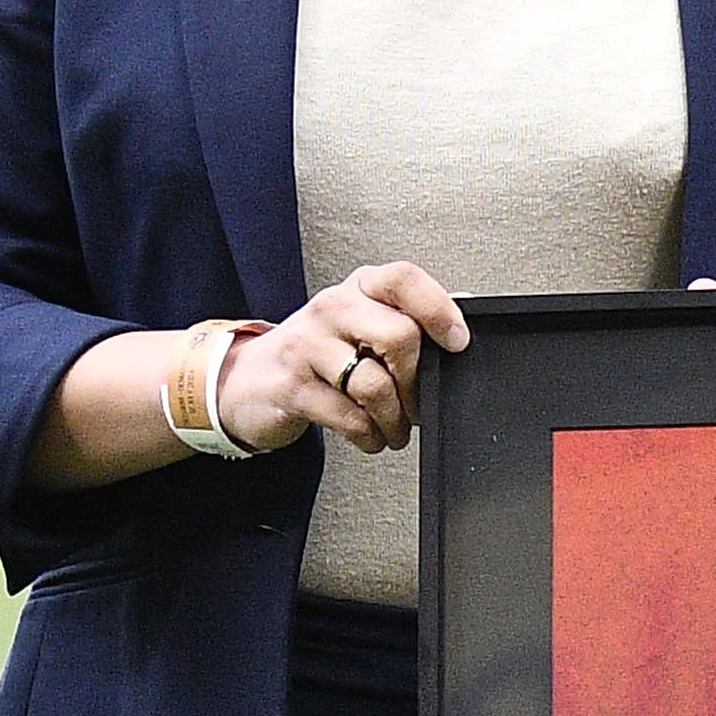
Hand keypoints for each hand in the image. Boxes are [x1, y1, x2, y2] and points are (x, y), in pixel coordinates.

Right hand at [213, 260, 468, 458]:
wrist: (250, 379)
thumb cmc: (320, 351)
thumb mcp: (363, 323)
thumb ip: (409, 315)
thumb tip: (465, 306)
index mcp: (359, 288)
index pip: (404, 279)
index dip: (439, 310)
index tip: (457, 343)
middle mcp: (332, 309)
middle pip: (399, 337)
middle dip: (418, 383)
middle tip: (417, 405)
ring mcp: (307, 346)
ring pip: (375, 385)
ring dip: (396, 420)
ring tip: (395, 428)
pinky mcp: (292, 386)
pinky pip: (349, 417)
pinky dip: (370, 435)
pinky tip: (370, 435)